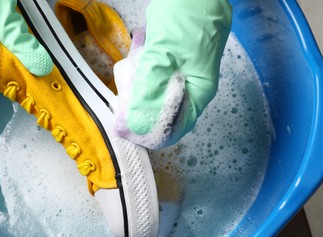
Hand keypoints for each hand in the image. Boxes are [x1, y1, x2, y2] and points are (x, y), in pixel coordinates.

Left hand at [114, 0, 231, 148]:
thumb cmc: (186, 18)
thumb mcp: (162, 55)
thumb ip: (148, 91)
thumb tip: (133, 125)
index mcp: (197, 93)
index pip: (173, 128)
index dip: (148, 133)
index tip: (124, 127)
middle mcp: (191, 87)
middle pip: (160, 110)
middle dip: (139, 99)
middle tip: (129, 82)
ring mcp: (181, 73)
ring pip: (152, 90)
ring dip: (138, 77)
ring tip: (137, 55)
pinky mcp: (171, 60)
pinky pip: (151, 72)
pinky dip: (141, 62)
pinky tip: (141, 44)